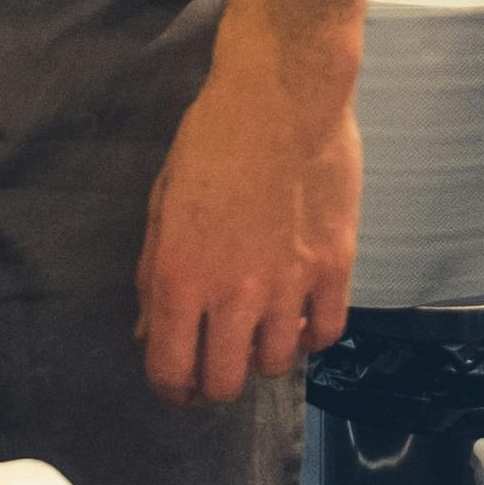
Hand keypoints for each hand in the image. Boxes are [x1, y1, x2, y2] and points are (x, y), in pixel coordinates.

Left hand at [135, 42, 358, 403]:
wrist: (282, 95)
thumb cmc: (211, 140)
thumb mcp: (163, 203)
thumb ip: (152, 274)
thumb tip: (148, 330)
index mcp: (179, 277)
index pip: (170, 371)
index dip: (171, 389)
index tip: (179, 384)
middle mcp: (232, 294)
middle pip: (224, 383)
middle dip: (215, 383)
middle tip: (220, 361)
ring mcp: (288, 285)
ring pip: (276, 365)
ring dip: (264, 357)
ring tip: (263, 332)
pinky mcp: (335, 268)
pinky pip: (326, 334)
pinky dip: (311, 336)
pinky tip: (302, 316)